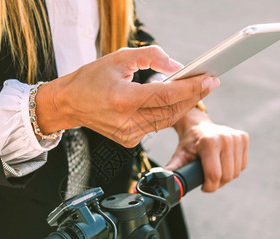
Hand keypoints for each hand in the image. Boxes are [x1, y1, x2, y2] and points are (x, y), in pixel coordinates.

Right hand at [35, 45, 219, 147]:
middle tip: (210, 82)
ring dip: (185, 105)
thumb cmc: (92, 78)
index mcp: (123, 99)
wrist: (69, 104)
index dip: (190, 88)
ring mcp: (128, 134)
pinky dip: (169, 113)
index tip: (208, 79)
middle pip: (171, 110)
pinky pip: (156, 126)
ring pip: (167, 120)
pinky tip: (178, 101)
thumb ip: (151, 57)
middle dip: (194, 96)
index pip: (166, 95)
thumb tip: (177, 67)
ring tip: (199, 90)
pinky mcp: (129, 140)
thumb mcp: (119, 58)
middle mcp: (127, 121)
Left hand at [165, 109, 248, 192]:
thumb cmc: (188, 143)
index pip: (214, 175)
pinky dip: (234, 169)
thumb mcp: (179, 156)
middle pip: (227, 176)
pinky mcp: (243, 137)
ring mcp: (236, 137)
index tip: (203, 187)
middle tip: (208, 179)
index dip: (209, 187)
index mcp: (209, 142)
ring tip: (215, 170)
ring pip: (236, 173)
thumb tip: (165, 185)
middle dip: (217, 183)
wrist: (198, 125)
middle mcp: (225, 138)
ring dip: (226, 177)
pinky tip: (224, 163)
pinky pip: (242, 165)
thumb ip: (172, 170)